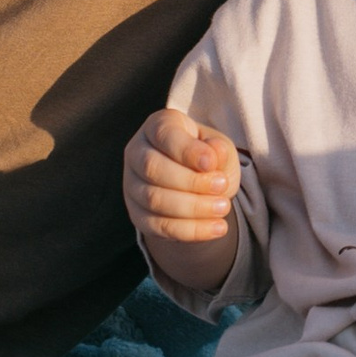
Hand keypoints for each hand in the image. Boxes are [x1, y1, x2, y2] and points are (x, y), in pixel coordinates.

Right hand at [124, 109, 242, 275]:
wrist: (198, 187)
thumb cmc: (207, 158)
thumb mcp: (220, 148)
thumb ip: (218, 150)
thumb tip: (213, 155)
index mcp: (157, 126)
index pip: (163, 134)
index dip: (186, 150)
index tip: (211, 164)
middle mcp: (137, 152)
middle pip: (152, 168)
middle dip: (190, 181)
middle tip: (222, 186)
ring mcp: (132, 185)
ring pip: (154, 199)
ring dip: (193, 207)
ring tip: (223, 207)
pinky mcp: (137, 214)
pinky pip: (159, 226)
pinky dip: (190, 230)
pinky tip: (216, 227)